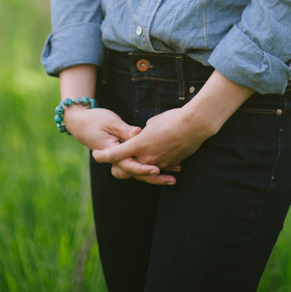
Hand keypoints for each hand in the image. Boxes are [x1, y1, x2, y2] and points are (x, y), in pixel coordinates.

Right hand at [65, 106, 174, 185]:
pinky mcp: (126, 153)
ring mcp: (122, 157)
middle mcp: (117, 159)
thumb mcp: (110, 121)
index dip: (143, 168)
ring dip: (159, 173)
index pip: (129, 165)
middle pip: (138, 172)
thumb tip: (137, 133)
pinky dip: (155, 163)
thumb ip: (124, 130)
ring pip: (141, 170)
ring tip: (177, 173)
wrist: (81, 123)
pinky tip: (171, 163)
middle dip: (155, 177)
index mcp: (112, 152)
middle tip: (173, 178)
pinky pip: (141, 161)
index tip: (157, 169)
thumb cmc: (95, 119)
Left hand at [92, 105, 214, 175]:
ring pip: (142, 172)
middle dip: (118, 168)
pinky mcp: (170, 165)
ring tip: (132, 167)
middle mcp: (146, 158)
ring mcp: (158, 164)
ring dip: (138, 169)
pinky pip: (158, 170)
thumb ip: (144, 133)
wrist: (194, 126)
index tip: (95, 155)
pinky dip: (154, 168)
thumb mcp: (153, 122)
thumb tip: (143, 135)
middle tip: (112, 166)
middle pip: (126, 169)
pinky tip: (156, 166)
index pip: (115, 154)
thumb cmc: (172, 119)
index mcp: (138, 145)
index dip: (103, 156)